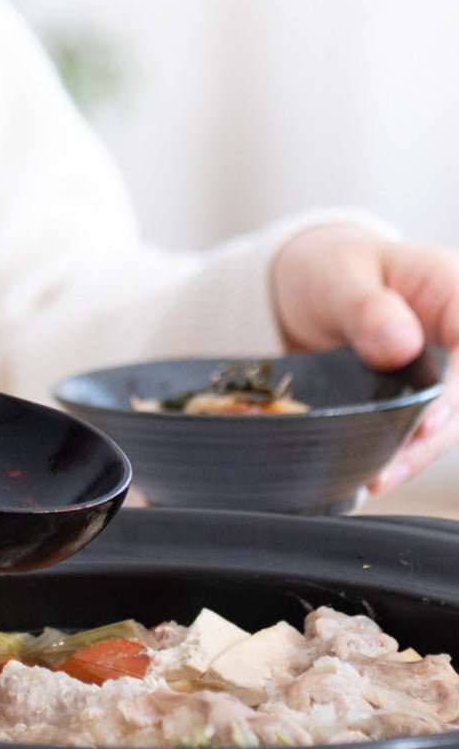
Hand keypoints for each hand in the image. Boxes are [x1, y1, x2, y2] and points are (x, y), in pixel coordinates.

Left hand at [270, 223, 458, 492]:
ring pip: (446, 422)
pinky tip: (370, 477)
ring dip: (413, 454)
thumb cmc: (329, 268)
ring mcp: (440, 370)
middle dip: (432, 434)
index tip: (429, 422)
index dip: (457, 390)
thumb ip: (367, 308)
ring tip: (375, 480)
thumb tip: (399, 345)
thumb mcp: (339, 276)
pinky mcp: (415, 396)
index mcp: (453, 294)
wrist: (306, 284)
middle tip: (389, 467)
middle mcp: (455, 337)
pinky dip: (397, 453)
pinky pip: (418, 430)